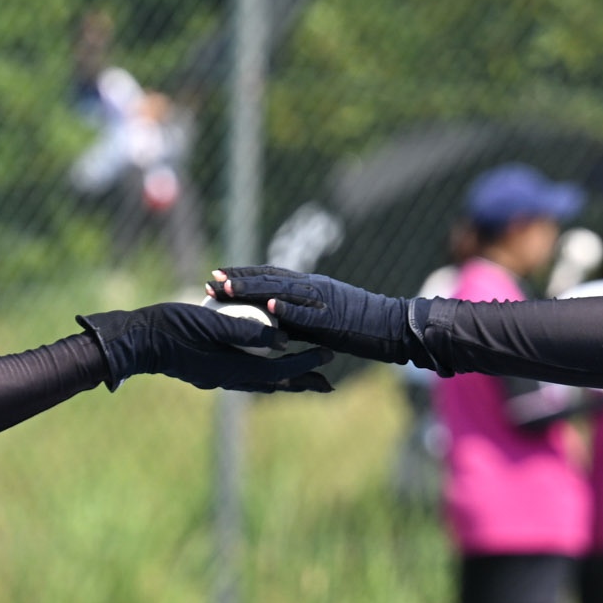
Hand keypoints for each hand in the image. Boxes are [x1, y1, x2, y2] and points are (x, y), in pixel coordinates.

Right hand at [77, 302, 333, 393]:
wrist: (136, 341)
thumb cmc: (170, 327)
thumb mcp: (209, 324)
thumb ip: (245, 331)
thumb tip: (281, 340)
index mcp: (231, 369)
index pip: (278, 369)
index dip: (305, 363)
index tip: (329, 355)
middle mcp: (228, 378)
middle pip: (274, 383)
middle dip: (302, 382)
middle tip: (328, 384)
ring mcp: (217, 376)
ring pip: (260, 382)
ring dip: (285, 380)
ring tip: (305, 380)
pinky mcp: (208, 370)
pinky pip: (244, 376)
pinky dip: (262, 374)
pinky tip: (265, 369)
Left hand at [207, 267, 418, 364]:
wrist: (392, 326)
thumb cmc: (358, 326)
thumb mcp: (319, 318)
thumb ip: (294, 319)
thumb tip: (269, 323)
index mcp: (308, 286)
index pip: (268, 276)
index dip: (241, 276)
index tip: (216, 276)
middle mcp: (311, 287)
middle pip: (267, 279)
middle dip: (236, 280)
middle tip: (210, 280)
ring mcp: (321, 299)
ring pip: (280, 289)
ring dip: (252, 288)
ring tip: (227, 289)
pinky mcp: (332, 315)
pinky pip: (306, 311)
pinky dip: (287, 307)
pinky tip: (268, 305)